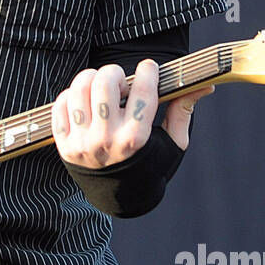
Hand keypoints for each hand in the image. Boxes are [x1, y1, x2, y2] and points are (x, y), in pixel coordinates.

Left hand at [52, 60, 213, 167]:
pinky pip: (60, 105)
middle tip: (121, 79)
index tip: (149, 67)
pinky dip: (71, 94)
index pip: (142, 91)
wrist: (120, 197)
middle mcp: (107, 140)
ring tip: (100, 85)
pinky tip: (84, 99)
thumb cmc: (150, 164)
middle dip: (115, 72)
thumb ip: (183, 111)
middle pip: (105, 83)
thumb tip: (205, 85)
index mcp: (137, 139)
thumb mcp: (171, 143)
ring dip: (90, 78)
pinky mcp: (64, 144)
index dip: (148, 71)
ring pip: (79, 89)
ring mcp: (82, 142)